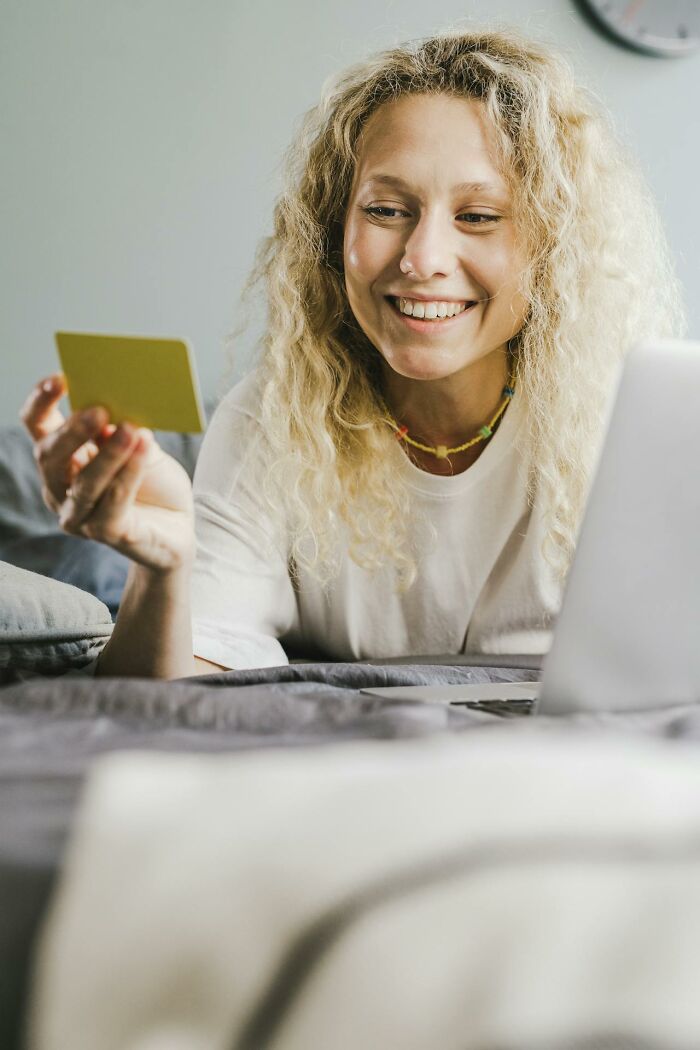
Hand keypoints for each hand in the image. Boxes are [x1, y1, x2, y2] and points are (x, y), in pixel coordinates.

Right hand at [20, 374, 195, 572]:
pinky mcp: (108, 533)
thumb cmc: (152, 483)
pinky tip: (143, 451)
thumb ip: (123, 429)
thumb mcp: (139, 446)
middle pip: (50, 457)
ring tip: (131, 429)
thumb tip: (117, 405)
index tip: (59, 378)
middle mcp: (60, 488)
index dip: (41, 402)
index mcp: (61, 459)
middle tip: (99, 410)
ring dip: (108, 454)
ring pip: (84, 483)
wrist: (177, 526)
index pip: (38, 427)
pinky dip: (128, 475)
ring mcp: (79, 516)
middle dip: (72, 431)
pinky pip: (113, 504)